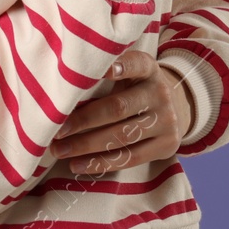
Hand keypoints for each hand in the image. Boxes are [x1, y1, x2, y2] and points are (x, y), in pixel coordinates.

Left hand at [48, 50, 193, 174]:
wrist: (172, 109)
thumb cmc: (133, 89)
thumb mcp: (127, 74)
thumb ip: (102, 77)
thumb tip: (58, 93)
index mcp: (148, 69)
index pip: (136, 64)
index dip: (119, 67)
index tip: (98, 71)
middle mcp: (160, 93)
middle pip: (118, 108)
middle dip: (84, 121)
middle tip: (56, 130)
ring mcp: (166, 120)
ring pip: (122, 136)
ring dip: (86, 146)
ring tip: (59, 150)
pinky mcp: (167, 145)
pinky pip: (129, 158)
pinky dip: (100, 163)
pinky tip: (77, 165)